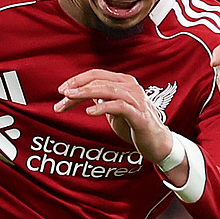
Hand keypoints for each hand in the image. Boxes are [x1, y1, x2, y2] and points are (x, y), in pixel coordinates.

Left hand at [54, 70, 171, 165]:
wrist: (157, 143)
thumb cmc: (135, 125)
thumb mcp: (113, 109)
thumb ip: (100, 99)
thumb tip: (78, 94)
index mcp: (123, 82)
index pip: (96, 74)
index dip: (77, 80)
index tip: (62, 90)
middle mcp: (130, 86)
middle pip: (99, 80)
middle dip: (77, 87)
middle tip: (62, 95)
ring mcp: (136, 99)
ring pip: (107, 89)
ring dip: (86, 93)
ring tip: (70, 98)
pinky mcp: (139, 115)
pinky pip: (118, 106)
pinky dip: (103, 108)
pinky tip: (90, 112)